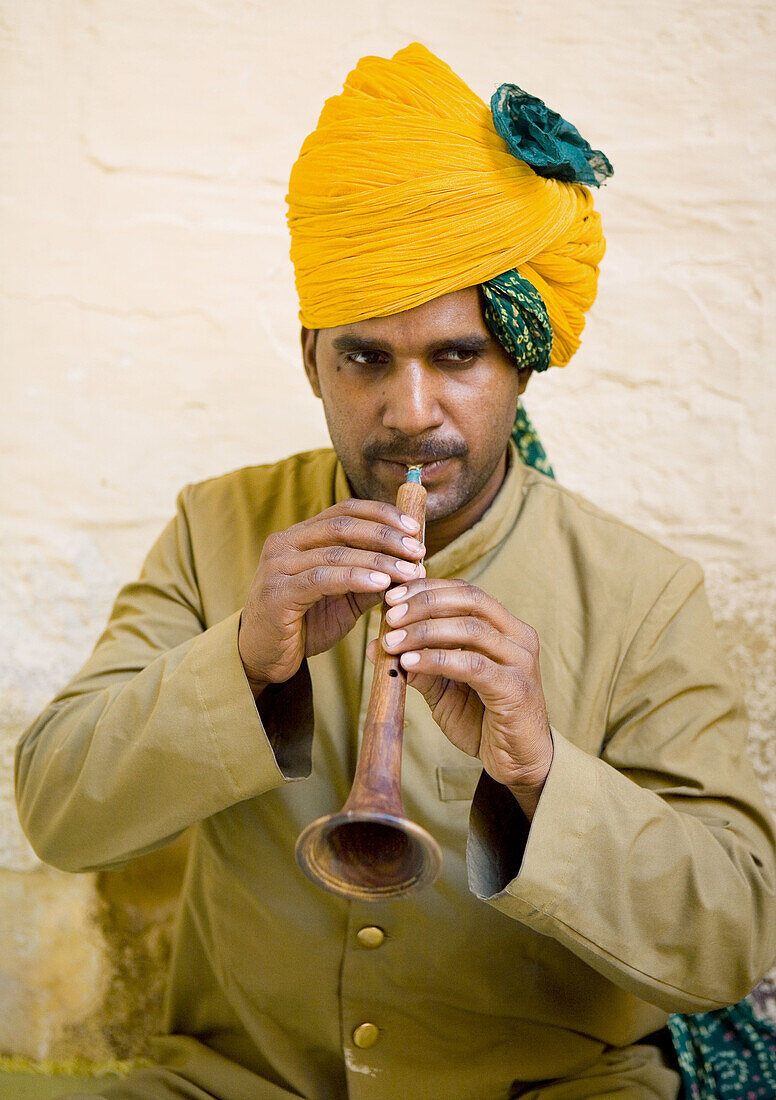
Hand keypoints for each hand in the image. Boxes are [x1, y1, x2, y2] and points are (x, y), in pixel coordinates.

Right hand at [239, 500, 424, 694]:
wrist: (263, 658)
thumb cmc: (303, 625)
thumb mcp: (343, 599)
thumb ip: (371, 578)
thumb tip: (413, 565)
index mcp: (300, 537)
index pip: (345, 511)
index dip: (382, 514)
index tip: (415, 527)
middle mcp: (284, 543)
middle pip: (343, 525)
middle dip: (386, 535)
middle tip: (418, 548)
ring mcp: (277, 566)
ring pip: (336, 552)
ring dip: (379, 559)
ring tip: (409, 570)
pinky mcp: (277, 593)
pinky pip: (323, 579)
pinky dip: (356, 577)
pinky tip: (382, 583)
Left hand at [368, 578, 552, 819]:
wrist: (518, 763)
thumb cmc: (482, 720)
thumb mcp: (443, 688)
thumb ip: (417, 664)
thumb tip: (375, 646)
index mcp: (505, 627)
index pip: (465, 591)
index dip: (427, 588)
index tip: (391, 596)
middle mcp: (517, 636)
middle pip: (469, 600)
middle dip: (424, 602)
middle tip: (389, 615)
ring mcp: (520, 661)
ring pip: (469, 629)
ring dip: (424, 631)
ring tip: (391, 642)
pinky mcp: (516, 688)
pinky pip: (471, 665)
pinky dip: (437, 659)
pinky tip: (409, 662)